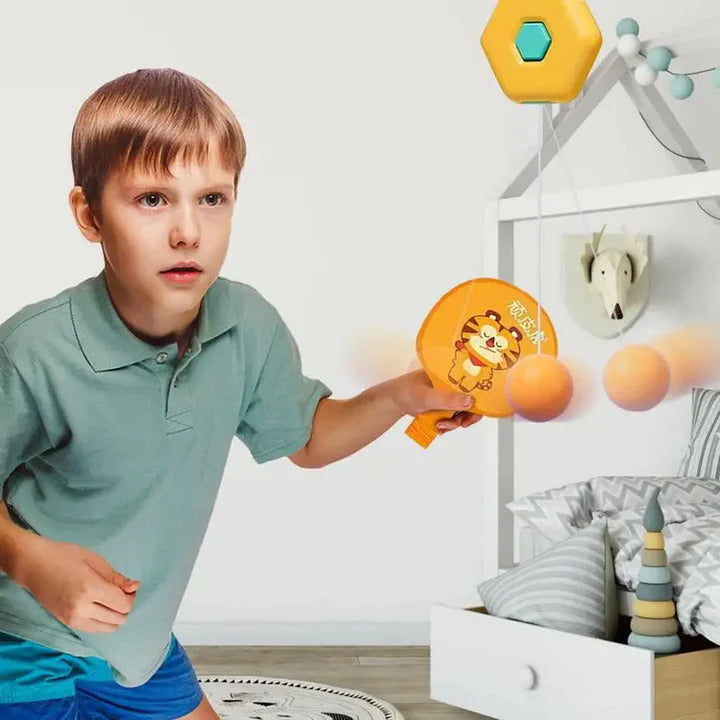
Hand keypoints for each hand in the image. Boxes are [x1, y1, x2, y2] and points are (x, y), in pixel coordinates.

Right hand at [14, 534, 139, 632]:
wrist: (33, 565)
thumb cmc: (64, 556)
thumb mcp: (94, 560)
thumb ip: (115, 577)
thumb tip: (135, 587)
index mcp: (90, 589)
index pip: (122, 604)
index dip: (131, 597)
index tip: (130, 587)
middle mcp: (82, 609)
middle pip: (117, 619)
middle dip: (126, 607)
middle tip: (122, 592)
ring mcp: (72, 619)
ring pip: (106, 628)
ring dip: (115, 616)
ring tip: (111, 600)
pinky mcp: (66, 623)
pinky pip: (93, 629)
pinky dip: (103, 622)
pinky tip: (101, 608)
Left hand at [391, 370, 481, 433]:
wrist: (392, 402)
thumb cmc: (406, 391)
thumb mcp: (428, 396)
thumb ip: (448, 399)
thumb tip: (471, 401)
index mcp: (451, 373)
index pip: (474, 383)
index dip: (479, 398)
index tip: (475, 412)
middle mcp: (452, 383)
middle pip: (471, 400)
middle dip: (467, 415)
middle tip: (460, 424)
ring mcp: (448, 395)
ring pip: (462, 411)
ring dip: (454, 422)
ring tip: (441, 426)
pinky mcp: (443, 405)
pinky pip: (453, 417)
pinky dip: (448, 424)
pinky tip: (439, 427)